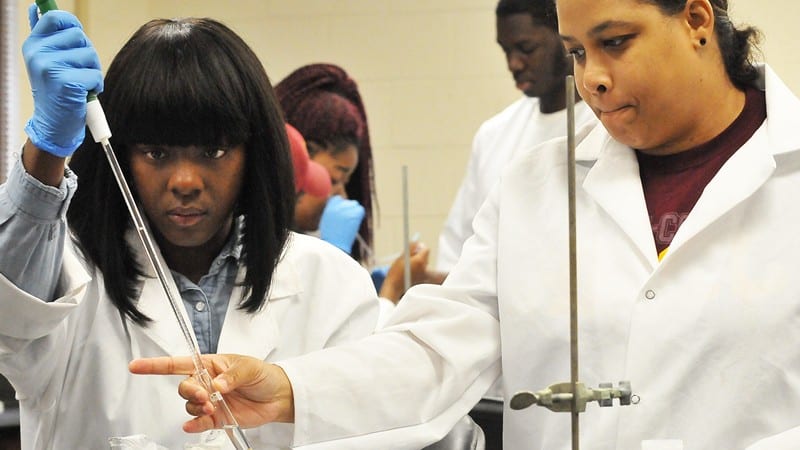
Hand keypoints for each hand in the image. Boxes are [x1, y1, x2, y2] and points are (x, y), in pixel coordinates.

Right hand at [22, 5, 102, 156]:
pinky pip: (95, 74)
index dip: (72, 24)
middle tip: (78, 71)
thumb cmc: (56, 92)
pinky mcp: (66, 82)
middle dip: (87, 53)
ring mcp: (50, 67)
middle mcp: (38, 53)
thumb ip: (45, 35)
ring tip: (80, 83)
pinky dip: (96, 86)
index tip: (77, 39)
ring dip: (92, 70)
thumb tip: (36, 6)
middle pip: (79, 35)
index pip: (55, 17)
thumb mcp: (45, 60)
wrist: (53, 125)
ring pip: (90, 54)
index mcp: (33, 44)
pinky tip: (83, 94)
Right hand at [129, 354, 294, 431]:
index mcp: (211, 365)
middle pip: (184, 387)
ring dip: (196, 407)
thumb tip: (217, 384)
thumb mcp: (249, 368)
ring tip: (213, 407)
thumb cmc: (263, 376)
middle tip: (205, 396)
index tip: (136, 366)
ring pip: (190, 405)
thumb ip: (232, 375)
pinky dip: (194, 425)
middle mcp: (206, 383)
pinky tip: (193, 425)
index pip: (179, 363)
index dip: (156, 365)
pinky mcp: (216, 418)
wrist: (278, 397)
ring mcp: (210, 401)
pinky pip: (198, 423)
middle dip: (190, 391)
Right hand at [319, 195, 364, 252]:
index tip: (341, 214)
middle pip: (347, 202)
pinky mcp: (355, 213)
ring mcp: (347, 209)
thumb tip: (338, 208)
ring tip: (350, 222)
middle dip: (348, 209)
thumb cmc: (330, 237)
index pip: (338, 199)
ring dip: (354, 211)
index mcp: (329, 207)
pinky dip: (360, 215)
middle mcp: (338, 205)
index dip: (341, 206)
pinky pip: (361, 210)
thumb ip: (331, 211)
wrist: (335, 244)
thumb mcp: (326, 221)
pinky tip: (356, 222)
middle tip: (347, 219)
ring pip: (355, 204)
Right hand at [379, 241, 431, 302]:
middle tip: (409, 257)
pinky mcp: (422, 279)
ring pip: (423, 263)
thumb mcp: (402, 257)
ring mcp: (424, 274)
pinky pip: (421, 270)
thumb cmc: (396, 272)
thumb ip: (411, 248)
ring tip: (407, 265)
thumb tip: (417, 243)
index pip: (426, 249)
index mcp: (420, 261)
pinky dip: (417, 268)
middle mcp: (424, 268)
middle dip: (419, 254)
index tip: (413, 249)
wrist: (394, 287)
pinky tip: (408, 271)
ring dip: (417, 261)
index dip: (420, 248)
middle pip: (425, 256)